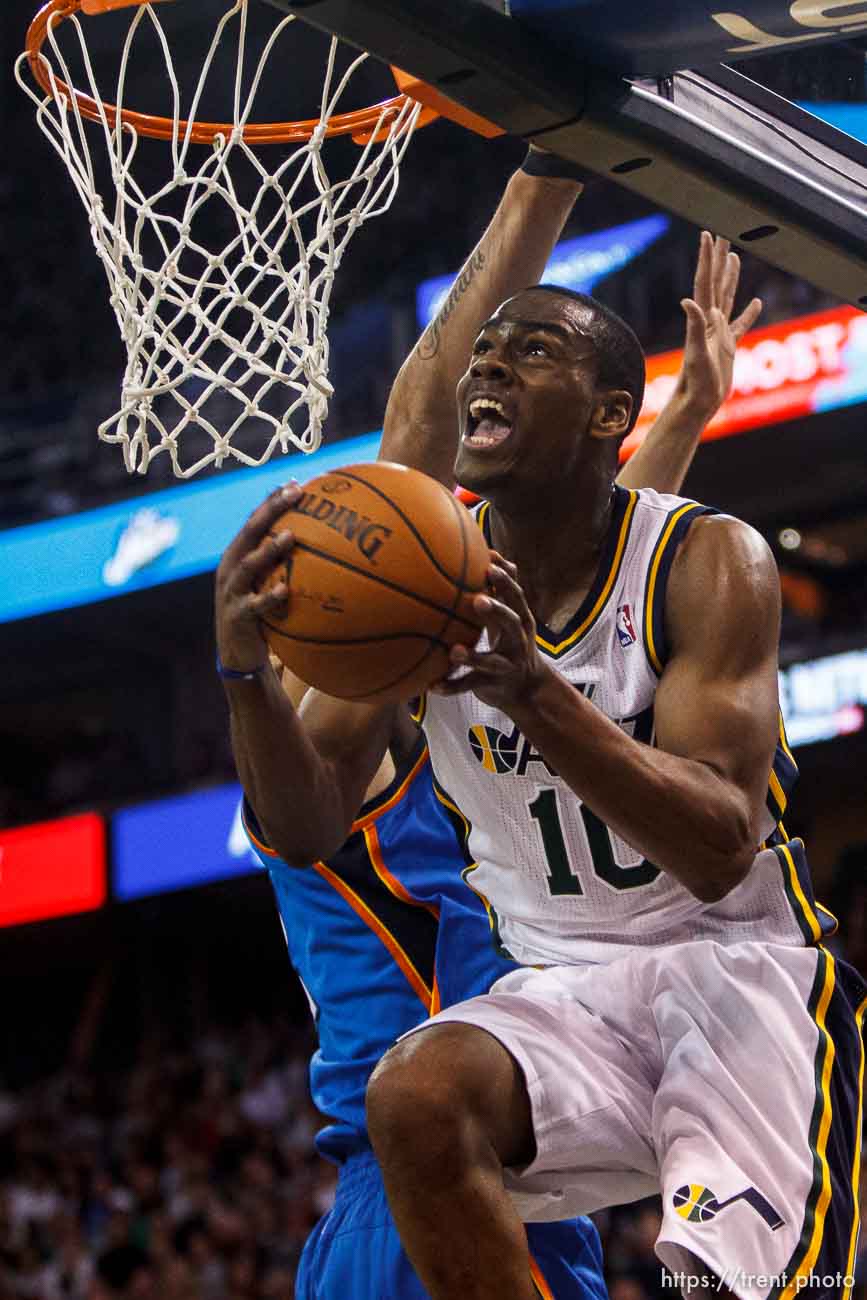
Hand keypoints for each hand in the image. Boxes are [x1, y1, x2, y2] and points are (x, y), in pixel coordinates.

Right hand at [215, 483, 300, 673]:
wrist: (239, 657)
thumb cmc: (262, 616)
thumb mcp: (272, 587)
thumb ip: (290, 568)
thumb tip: (332, 552)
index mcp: (239, 556)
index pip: (255, 521)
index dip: (272, 500)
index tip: (296, 483)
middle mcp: (231, 569)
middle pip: (249, 532)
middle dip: (270, 510)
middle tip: (295, 494)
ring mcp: (231, 592)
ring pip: (248, 564)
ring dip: (269, 549)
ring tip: (291, 536)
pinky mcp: (237, 617)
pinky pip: (254, 605)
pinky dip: (269, 597)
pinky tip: (285, 590)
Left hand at [433, 555, 548, 712]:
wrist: (528, 688)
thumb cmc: (510, 641)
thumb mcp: (510, 615)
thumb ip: (499, 590)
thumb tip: (486, 551)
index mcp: (520, 620)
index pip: (517, 596)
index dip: (505, 581)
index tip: (490, 564)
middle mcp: (517, 641)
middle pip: (511, 622)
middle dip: (497, 611)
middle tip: (478, 601)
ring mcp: (506, 665)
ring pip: (491, 661)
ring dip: (473, 656)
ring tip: (454, 652)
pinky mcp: (493, 685)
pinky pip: (470, 685)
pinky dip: (452, 686)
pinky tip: (432, 686)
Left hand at [677, 231, 761, 419]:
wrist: (697, 405)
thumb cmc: (696, 383)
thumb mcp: (697, 353)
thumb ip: (694, 327)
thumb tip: (687, 301)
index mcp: (704, 319)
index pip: (705, 282)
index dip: (706, 258)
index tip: (708, 234)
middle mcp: (709, 322)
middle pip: (715, 282)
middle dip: (718, 257)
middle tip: (723, 234)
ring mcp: (719, 334)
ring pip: (726, 298)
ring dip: (729, 276)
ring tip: (733, 257)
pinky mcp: (728, 348)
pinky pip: (741, 325)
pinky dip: (749, 313)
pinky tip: (757, 303)